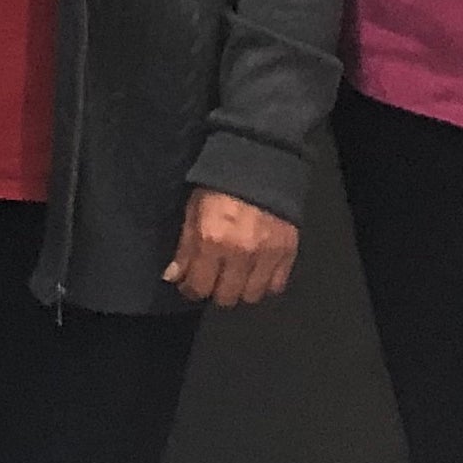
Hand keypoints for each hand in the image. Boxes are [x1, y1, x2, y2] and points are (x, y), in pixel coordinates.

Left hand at [164, 189, 299, 307]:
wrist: (261, 165)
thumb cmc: (220, 185)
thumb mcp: (193, 210)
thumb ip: (185, 247)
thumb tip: (173, 277)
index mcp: (212, 240)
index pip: (199, 286)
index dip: (191, 289)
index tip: (190, 284)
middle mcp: (240, 253)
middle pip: (226, 297)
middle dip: (215, 291)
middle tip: (213, 279)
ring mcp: (267, 255)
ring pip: (252, 296)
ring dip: (241, 290)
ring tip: (235, 276)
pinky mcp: (289, 252)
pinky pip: (276, 286)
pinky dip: (265, 283)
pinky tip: (256, 272)